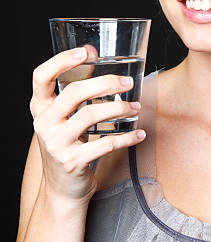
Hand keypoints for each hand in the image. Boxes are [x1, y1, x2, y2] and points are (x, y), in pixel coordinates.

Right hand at [30, 46, 144, 205]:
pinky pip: (106, 144)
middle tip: (128, 83)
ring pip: (91, 116)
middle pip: (74, 93)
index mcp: (40, 108)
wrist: (63, 189)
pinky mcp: (72, 162)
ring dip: (120, 109)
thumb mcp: (64, 118)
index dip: (61, 61)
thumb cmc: (69, 144)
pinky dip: (127, 138)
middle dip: (105, 84)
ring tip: (136, 108)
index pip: (41, 77)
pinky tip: (139, 134)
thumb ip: (74, 92)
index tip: (85, 52)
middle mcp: (43, 123)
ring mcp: (56, 143)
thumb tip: (94, 54)